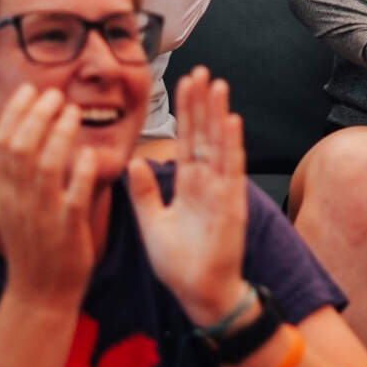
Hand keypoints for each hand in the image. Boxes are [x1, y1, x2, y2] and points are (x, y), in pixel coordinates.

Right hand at [0, 85, 99, 309]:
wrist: (39, 294)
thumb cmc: (31, 247)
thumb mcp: (8, 210)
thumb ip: (5, 179)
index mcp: (4, 194)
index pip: (1, 144)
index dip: (14, 113)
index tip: (30, 89)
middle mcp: (18, 202)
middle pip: (19, 149)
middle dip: (36, 116)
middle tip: (54, 94)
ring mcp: (41, 217)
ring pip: (44, 169)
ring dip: (57, 136)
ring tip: (72, 112)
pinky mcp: (66, 232)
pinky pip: (71, 199)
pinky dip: (79, 174)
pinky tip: (89, 154)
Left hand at [129, 67, 249, 323]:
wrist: (200, 295)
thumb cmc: (180, 264)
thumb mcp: (152, 223)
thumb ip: (144, 192)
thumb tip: (135, 161)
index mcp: (189, 185)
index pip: (186, 139)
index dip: (184, 112)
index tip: (182, 83)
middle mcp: (208, 182)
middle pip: (204, 134)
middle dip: (202, 102)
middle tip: (200, 71)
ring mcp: (222, 191)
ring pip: (219, 144)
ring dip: (218, 113)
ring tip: (217, 83)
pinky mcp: (231, 204)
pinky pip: (230, 169)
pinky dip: (231, 144)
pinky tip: (230, 119)